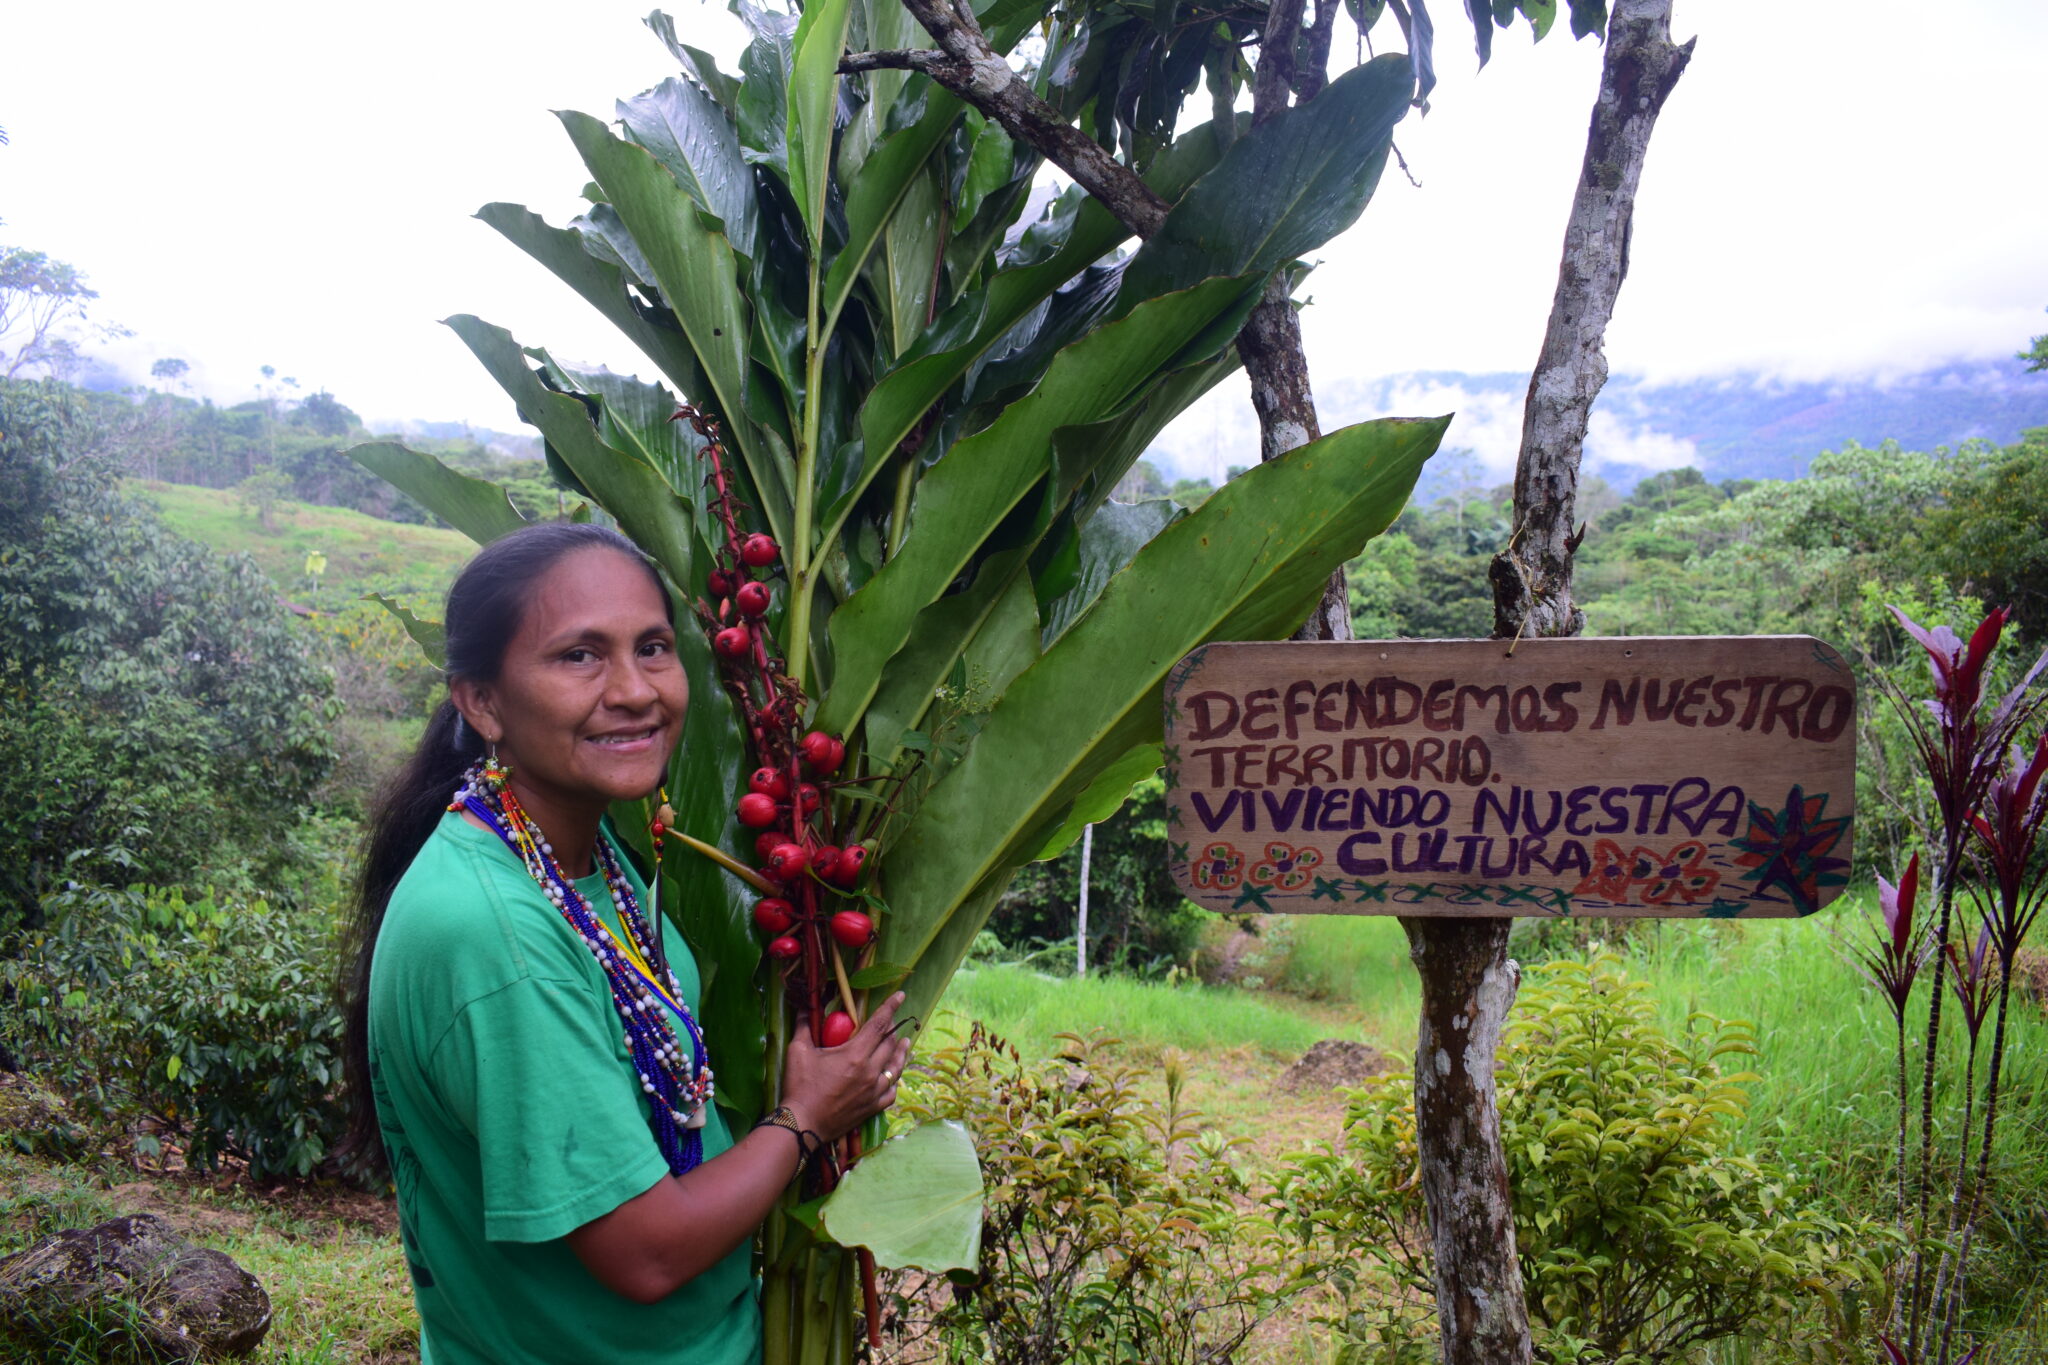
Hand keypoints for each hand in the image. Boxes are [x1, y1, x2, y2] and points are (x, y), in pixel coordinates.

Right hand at [779, 992, 911, 1142]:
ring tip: (905, 1042)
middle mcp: (870, 1071)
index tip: (900, 996)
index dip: (890, 1007)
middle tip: (894, 1020)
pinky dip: (894, 1081)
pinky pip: (891, 1092)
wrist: (803, 1124)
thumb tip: (804, 1007)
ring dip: (901, 1052)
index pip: (879, 1025)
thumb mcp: (798, 1051)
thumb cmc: (800, 1086)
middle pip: (889, 1044)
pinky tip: (894, 1076)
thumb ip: (804, 1026)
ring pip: (896, 1067)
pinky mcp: (873, 1107)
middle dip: (893, 1028)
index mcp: (855, 1055)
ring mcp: (874, 1091)